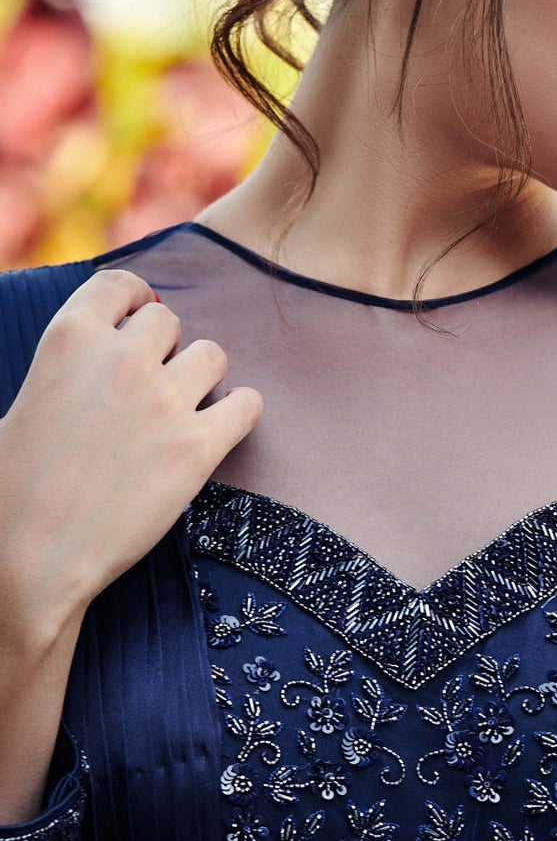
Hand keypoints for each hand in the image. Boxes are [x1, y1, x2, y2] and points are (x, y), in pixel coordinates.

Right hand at [0, 266, 261, 636]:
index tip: (140, 316)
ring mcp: (165, 400)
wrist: (31, 556)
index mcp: (70, 338)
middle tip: (151, 384)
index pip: (121, 285)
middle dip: (163, 347)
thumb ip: (67, 366)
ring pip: (213, 354)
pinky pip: (248, 404)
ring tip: (183, 406)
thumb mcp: (23, 402)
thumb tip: (99, 350)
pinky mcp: (199, 446)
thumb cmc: (14, 488)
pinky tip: (222, 426)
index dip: (136, 299)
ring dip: (201, 375)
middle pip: (169, 320)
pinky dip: (240, 411)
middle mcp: (121, 359)